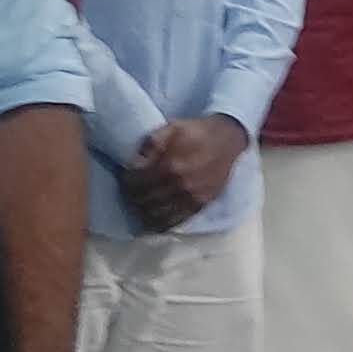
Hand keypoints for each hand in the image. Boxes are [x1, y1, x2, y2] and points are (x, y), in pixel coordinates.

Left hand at [124, 115, 250, 229]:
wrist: (227, 140)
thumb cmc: (196, 132)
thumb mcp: (172, 127)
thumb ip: (151, 143)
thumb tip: (134, 162)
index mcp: (170, 165)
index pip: (138, 182)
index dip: (127, 182)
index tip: (125, 179)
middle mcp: (180, 185)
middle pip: (145, 200)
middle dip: (133, 198)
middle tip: (129, 194)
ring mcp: (191, 197)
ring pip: (158, 214)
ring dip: (144, 212)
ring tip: (139, 206)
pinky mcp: (200, 204)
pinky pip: (176, 221)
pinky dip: (161, 224)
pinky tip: (153, 220)